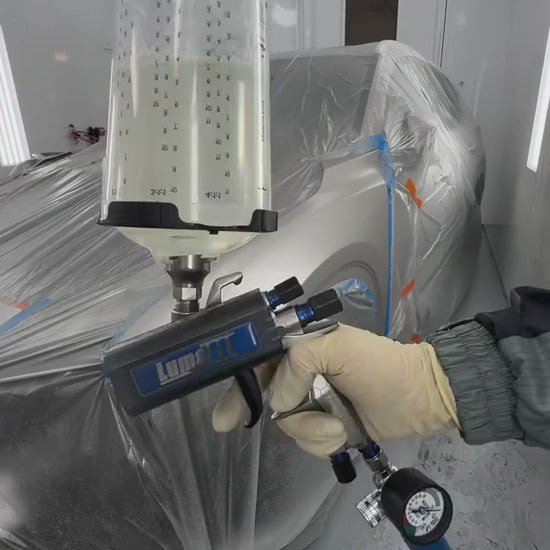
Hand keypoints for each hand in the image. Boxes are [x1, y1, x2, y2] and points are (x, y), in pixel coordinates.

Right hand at [213, 325, 458, 457]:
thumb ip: (300, 361)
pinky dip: (321, 441)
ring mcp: (313, 403)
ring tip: (336, 424)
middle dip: (249, 407)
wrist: (419, 399)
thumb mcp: (340, 347)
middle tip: (225, 424)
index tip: (224, 403)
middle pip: (263, 393)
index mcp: (303, 348)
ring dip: (309, 428)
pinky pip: (305, 441)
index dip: (240, 379)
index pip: (261, 359)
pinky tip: (342, 433)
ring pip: (285, 422)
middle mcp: (302, 374)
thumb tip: (277, 401)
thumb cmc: (381, 365)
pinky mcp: (324, 428)